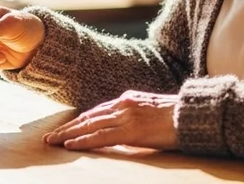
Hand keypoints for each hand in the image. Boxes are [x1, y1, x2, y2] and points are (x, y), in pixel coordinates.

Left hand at [45, 91, 178, 151]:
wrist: (193, 115)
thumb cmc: (178, 117)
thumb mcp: (152, 111)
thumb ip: (136, 116)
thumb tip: (126, 128)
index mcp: (128, 99)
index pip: (97, 111)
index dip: (79, 121)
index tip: (67, 128)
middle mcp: (123, 104)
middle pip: (88, 117)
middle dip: (68, 127)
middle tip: (50, 136)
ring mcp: (125, 116)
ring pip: (89, 126)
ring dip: (68, 134)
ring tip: (53, 142)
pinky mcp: (130, 130)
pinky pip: (100, 136)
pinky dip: (83, 140)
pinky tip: (70, 145)